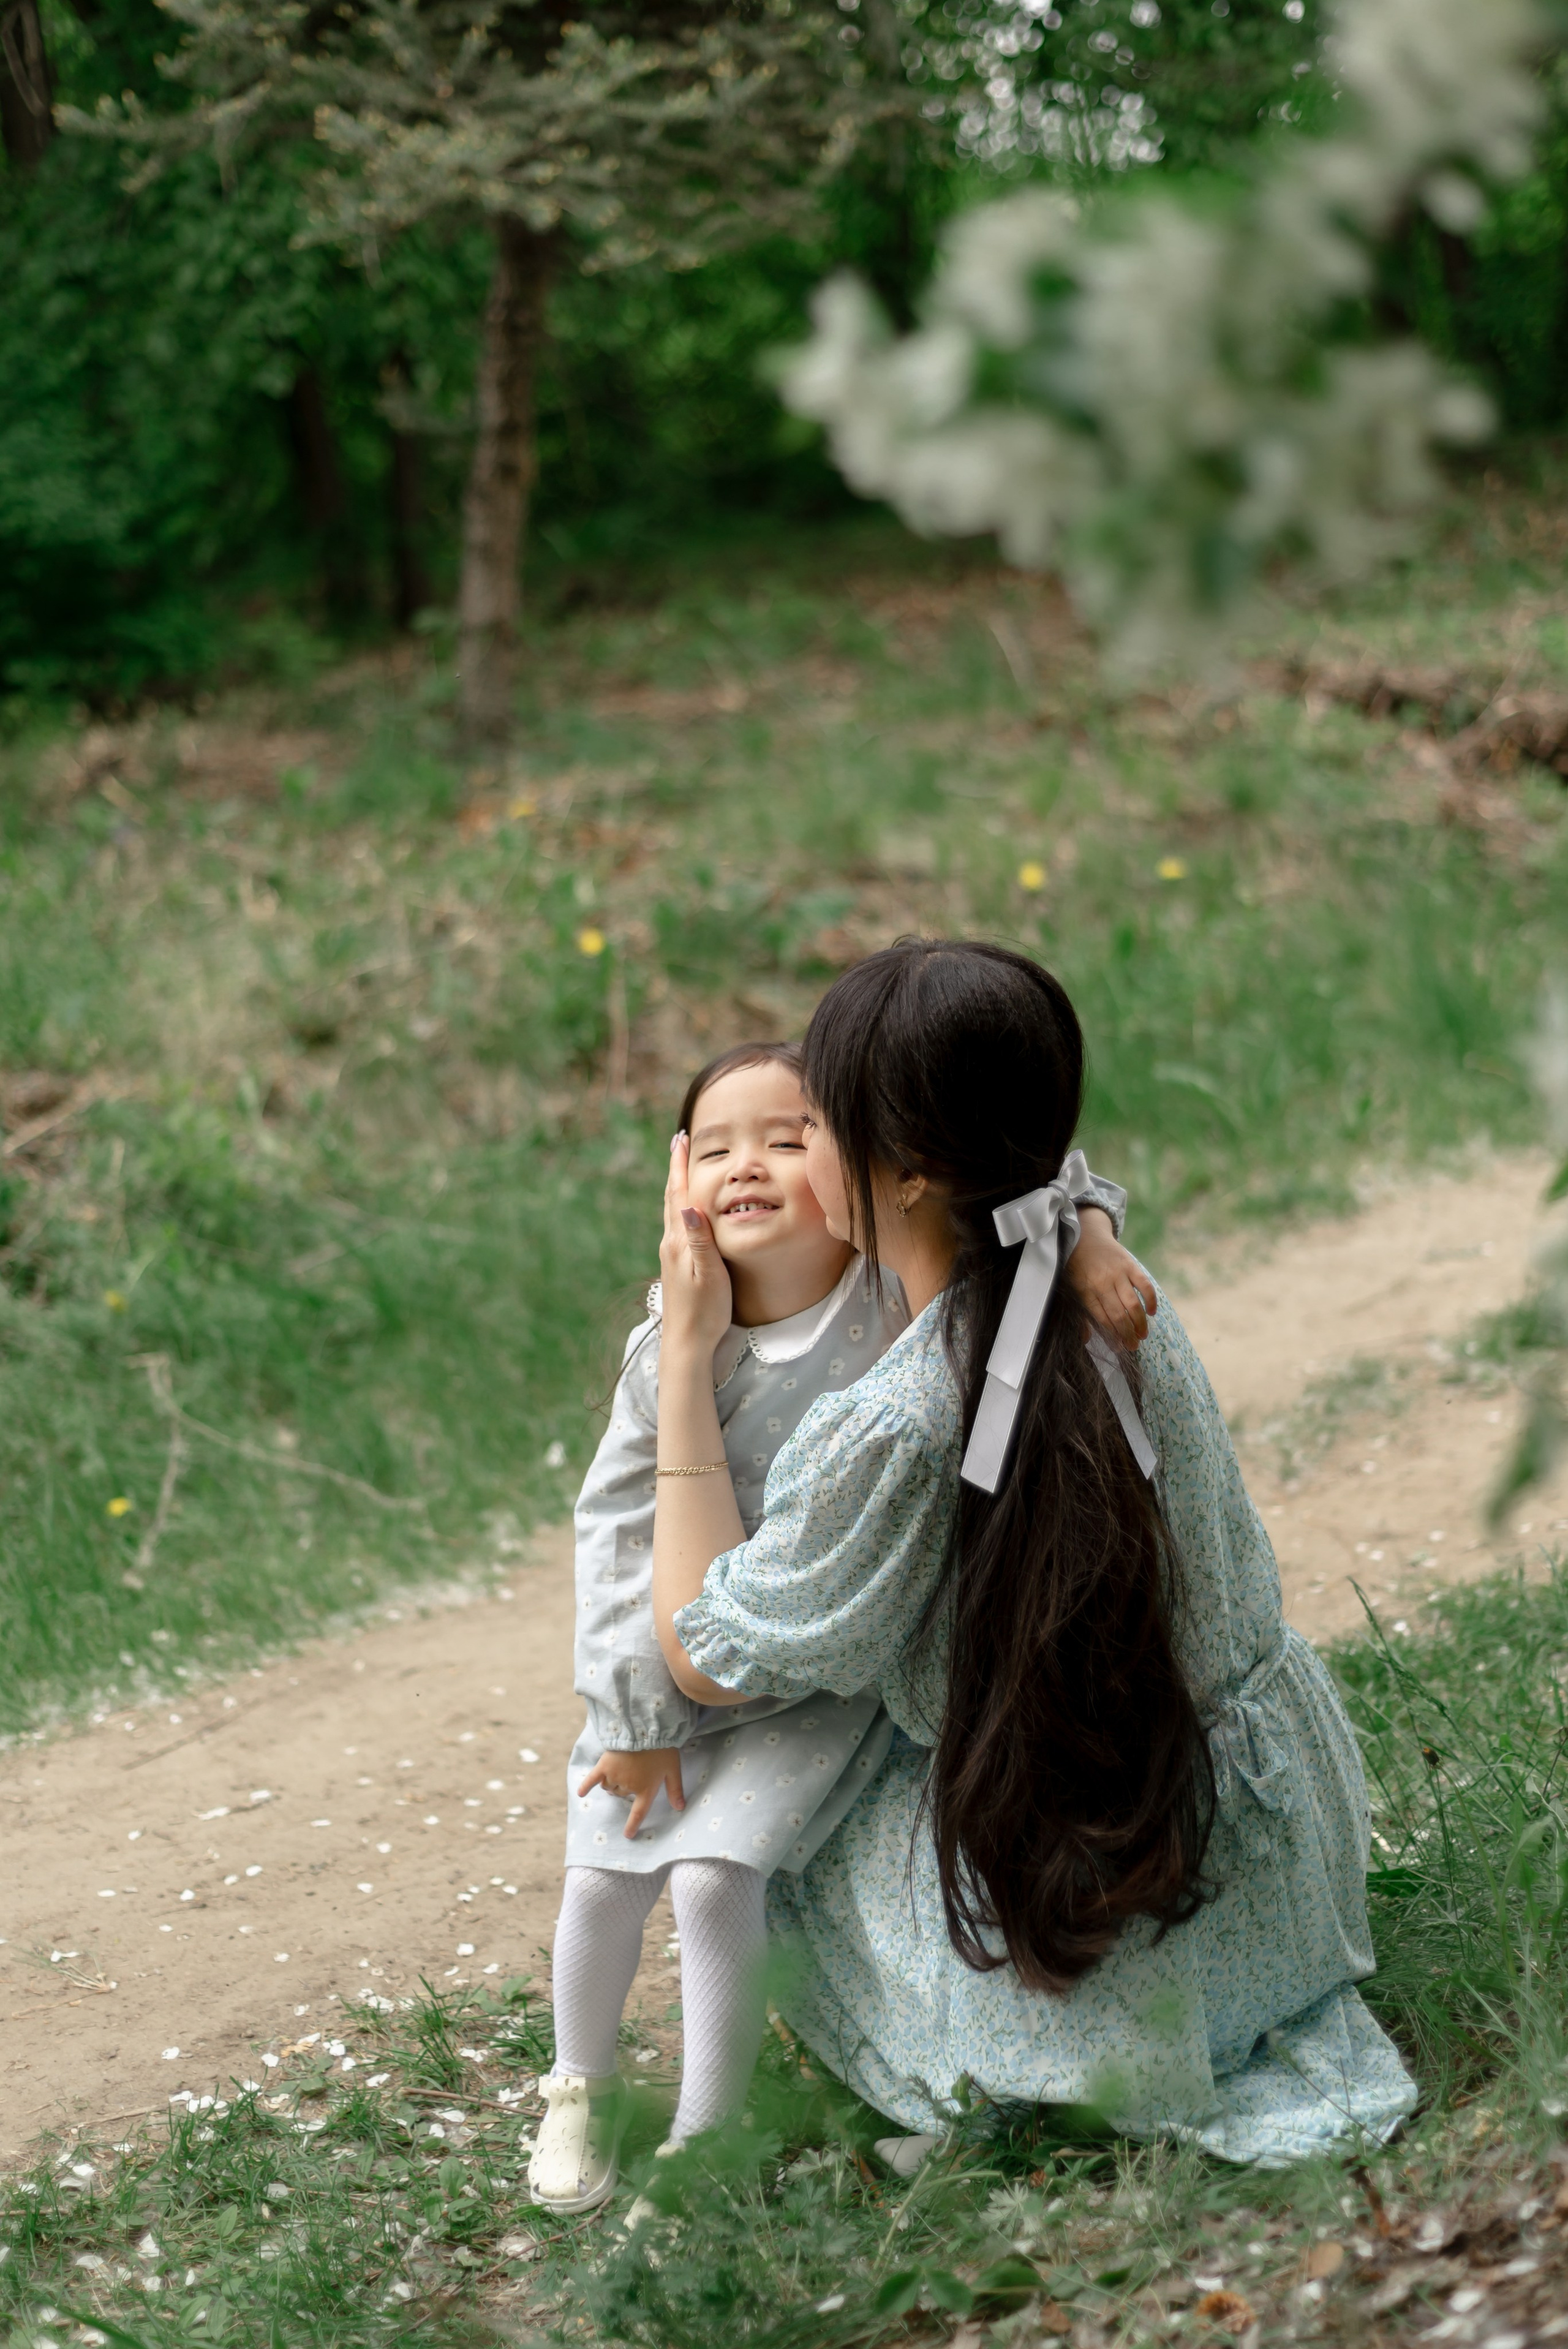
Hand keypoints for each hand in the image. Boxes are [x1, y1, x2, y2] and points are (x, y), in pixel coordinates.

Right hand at [576, 1747, 686, 1838]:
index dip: (632, 1825)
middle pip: (622, 1795)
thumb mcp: (673, 1769)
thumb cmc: (662, 1748)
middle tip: (633, 1774)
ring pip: (610, 1787)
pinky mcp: (604, 1765)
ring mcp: (615, 1776)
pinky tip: (580, 1794)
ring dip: (613, 1784)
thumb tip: (680, 1808)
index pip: (639, 1813)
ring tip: (620, 1771)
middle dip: (626, 1789)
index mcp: (646, 1790)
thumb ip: (675, 1789)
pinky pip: (592, 1779)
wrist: (646, 1728)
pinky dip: (586, 1786)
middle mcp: (628, 1786)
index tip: (628, 1835)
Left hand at [659, 1132, 733, 1357]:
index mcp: (679, 1242)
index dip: (679, 1166)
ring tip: (681, 1167)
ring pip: (672, 1211)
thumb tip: (689, 1205)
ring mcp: (670, 1254)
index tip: (680, 1139)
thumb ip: (700, 1239)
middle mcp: (670, 1244)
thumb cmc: (705, 1312)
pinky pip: (676, 1225)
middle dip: (676, 1168)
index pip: (679, 1195)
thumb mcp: (710, 1274)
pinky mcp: (675, 1264)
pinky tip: (685, 1209)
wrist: (686, 1343)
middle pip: (671, 1197)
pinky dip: (680, 1205)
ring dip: (676, 1185)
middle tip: (679, 1142)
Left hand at [1067, 1209, 1157, 1348]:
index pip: (1102, 1320)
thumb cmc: (1077, 1265)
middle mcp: (1102, 1284)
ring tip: (1143, 1335)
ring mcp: (1118, 1274)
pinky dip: (1150, 1300)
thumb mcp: (1072, 1289)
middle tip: (1134, 1347)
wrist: (1085, 1234)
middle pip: (1119, 1316)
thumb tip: (1086, 1340)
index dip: (1113, 1337)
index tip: (1120, 1348)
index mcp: (1086, 1291)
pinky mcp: (1130, 1264)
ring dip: (1140, 1323)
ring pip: (1132, 1305)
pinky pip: (1144, 1285)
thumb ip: (1081, 1314)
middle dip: (1128, 1335)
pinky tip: (1151, 1312)